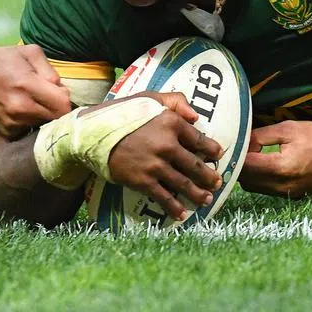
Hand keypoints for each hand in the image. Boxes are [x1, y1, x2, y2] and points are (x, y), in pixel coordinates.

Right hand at [0, 43, 72, 137]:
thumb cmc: (4, 58)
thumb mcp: (31, 52)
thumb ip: (50, 71)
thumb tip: (61, 90)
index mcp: (27, 85)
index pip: (62, 105)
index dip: (65, 98)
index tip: (59, 91)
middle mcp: (20, 108)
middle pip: (56, 119)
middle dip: (57, 107)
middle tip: (49, 96)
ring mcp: (12, 122)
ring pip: (44, 125)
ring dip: (45, 114)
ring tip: (34, 99)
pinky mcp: (7, 131)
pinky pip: (30, 129)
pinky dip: (32, 120)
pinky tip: (23, 108)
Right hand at [104, 92, 224, 221]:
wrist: (94, 134)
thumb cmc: (122, 113)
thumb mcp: (149, 98)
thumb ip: (175, 101)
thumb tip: (196, 116)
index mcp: (170, 122)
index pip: (199, 139)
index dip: (212, 149)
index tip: (217, 155)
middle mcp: (166, 144)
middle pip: (195, 165)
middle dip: (209, 177)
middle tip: (217, 183)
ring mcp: (155, 165)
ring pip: (184, 184)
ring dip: (198, 194)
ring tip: (206, 200)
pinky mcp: (143, 181)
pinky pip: (164, 197)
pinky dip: (175, 208)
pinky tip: (182, 214)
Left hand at [240, 120, 311, 197]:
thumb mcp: (287, 128)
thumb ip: (260, 136)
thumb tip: (241, 142)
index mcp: (281, 167)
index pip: (245, 166)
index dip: (236, 155)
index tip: (233, 143)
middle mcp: (283, 186)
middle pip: (246, 180)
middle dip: (239, 165)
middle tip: (240, 148)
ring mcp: (288, 193)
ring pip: (254, 187)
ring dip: (248, 173)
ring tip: (252, 154)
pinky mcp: (293, 195)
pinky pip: (266, 190)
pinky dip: (260, 179)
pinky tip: (264, 163)